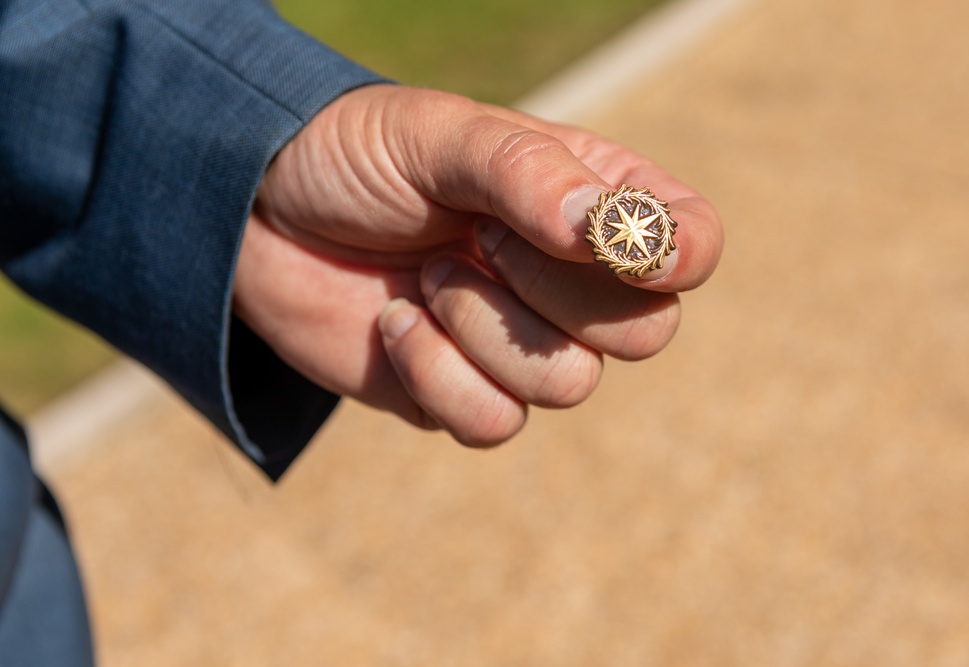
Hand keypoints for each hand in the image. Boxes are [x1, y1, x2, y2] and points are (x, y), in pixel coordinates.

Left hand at [233, 84, 721, 445]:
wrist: (258, 217)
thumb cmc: (357, 156)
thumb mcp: (439, 137)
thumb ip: (525, 173)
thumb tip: (599, 232)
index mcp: (590, 201)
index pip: (689, 244)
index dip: (672, 253)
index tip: (605, 241)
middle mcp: (573, 281)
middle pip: (645, 331)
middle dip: (552, 288)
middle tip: (478, 237)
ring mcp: (522, 345)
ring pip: (568, 384)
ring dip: (483, 325)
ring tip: (427, 271)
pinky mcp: (464, 397)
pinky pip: (494, 425)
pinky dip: (435, 373)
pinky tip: (395, 323)